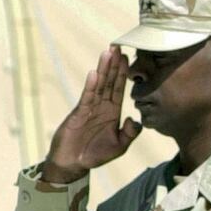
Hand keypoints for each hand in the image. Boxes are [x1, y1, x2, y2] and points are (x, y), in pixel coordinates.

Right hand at [42, 46, 140, 182]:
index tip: (130, 58)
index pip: (120, 89)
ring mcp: (90, 108)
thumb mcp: (120, 146)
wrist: (74, 163)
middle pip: (110, 82)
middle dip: (115, 65)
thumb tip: (136, 119)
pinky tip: (95, 73)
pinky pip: (87, 97)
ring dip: (104, 69)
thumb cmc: (96, 154)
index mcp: (113, 112)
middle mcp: (102, 106)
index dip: (124, 74)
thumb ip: (130, 134)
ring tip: (108, 52)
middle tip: (120, 46)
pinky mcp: (79, 113)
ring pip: (99, 85)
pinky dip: (91, 86)